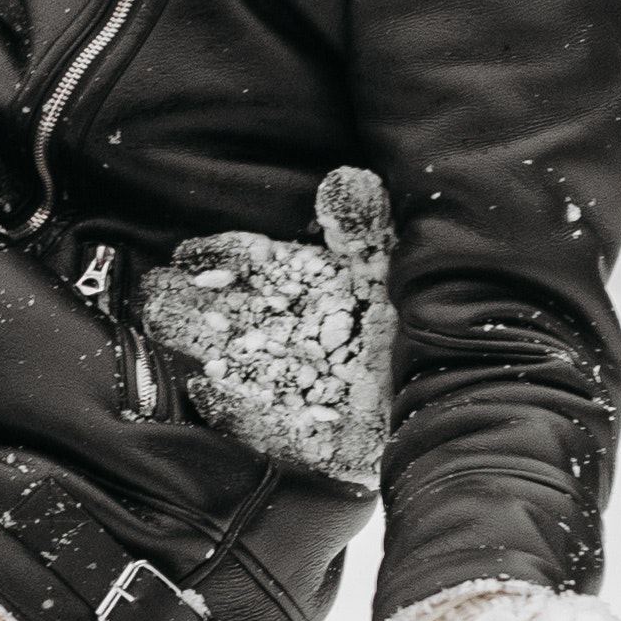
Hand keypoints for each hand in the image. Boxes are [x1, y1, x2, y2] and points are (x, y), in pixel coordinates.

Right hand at [140, 165, 392, 484]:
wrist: (466, 396)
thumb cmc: (423, 325)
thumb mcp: (395, 268)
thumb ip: (367, 229)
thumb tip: (347, 180)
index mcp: (307, 290)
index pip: (255, 265)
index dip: (221, 256)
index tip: (188, 253)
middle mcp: (291, 338)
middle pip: (227, 317)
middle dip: (187, 305)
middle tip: (154, 292)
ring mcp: (296, 389)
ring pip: (233, 366)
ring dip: (196, 348)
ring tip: (165, 330)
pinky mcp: (314, 440)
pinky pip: (267, 425)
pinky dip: (235, 408)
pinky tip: (206, 386)